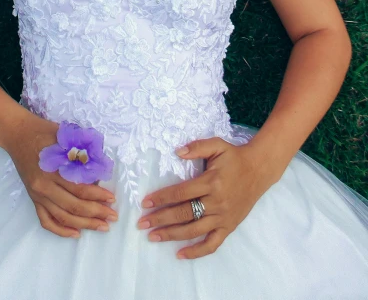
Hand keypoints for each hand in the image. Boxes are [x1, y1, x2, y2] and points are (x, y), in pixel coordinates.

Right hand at [2, 111, 117, 237]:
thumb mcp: (65, 137)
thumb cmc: (44, 131)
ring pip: (62, 217)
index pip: (79, 188)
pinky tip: (75, 233)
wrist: (18, 134)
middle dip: (96, 213)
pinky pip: (46, 220)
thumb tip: (100, 172)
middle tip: (112, 216)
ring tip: (101, 226)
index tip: (112, 199)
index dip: (98, 195)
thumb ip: (81, 153)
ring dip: (83, 224)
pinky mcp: (33, 199)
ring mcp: (37, 195)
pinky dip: (60, 230)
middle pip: (73, 206)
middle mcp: (43, 186)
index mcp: (52, 169)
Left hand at [137, 137, 271, 258]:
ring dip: (172, 235)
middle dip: (160, 219)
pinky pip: (212, 244)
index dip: (162, 198)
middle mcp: (216, 202)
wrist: (259, 170)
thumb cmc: (235, 157)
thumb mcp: (217, 145)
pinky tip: (180, 254)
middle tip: (142, 224)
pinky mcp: (229, 227)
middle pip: (184, 214)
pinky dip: (196, 252)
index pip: (181, 193)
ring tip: (153, 237)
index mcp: (211, 182)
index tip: (145, 203)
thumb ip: (197, 147)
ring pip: (194, 230)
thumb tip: (177, 152)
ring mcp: (223, 217)